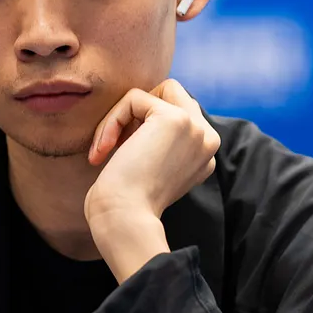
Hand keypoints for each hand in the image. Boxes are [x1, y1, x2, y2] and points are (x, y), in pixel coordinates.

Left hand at [83, 79, 219, 280]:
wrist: (124, 219)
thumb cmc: (126, 202)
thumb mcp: (151, 168)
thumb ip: (159, 141)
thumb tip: (141, 111)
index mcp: (204, 154)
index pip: (176, 113)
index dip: (142, 126)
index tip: (123, 157)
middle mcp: (207, 139)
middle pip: (171, 94)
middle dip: (136, 113)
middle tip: (116, 146)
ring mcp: (195, 127)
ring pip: (152, 92)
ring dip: (121, 116)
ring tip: (106, 147)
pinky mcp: (174, 119)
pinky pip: (134, 98)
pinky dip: (112, 120)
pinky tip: (104, 148)